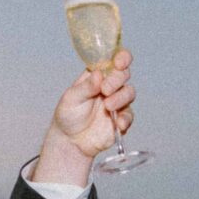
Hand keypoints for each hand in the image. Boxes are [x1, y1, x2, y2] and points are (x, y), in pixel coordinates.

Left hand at [36, 49, 135, 186]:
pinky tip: (118, 123)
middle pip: (124, 74)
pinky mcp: (121, 119)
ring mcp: (117, 102)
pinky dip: (126, 118)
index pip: (114, 61)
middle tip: (105, 90)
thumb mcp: (71, 98)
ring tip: (108, 106)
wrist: (70, 140)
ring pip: (129, 93)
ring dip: (121, 98)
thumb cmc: (68, 114)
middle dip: (117, 80)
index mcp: (97, 76)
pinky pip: (130, 115)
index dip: (121, 58)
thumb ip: (85, 87)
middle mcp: (110, 86)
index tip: (119, 62)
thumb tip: (98, 74)